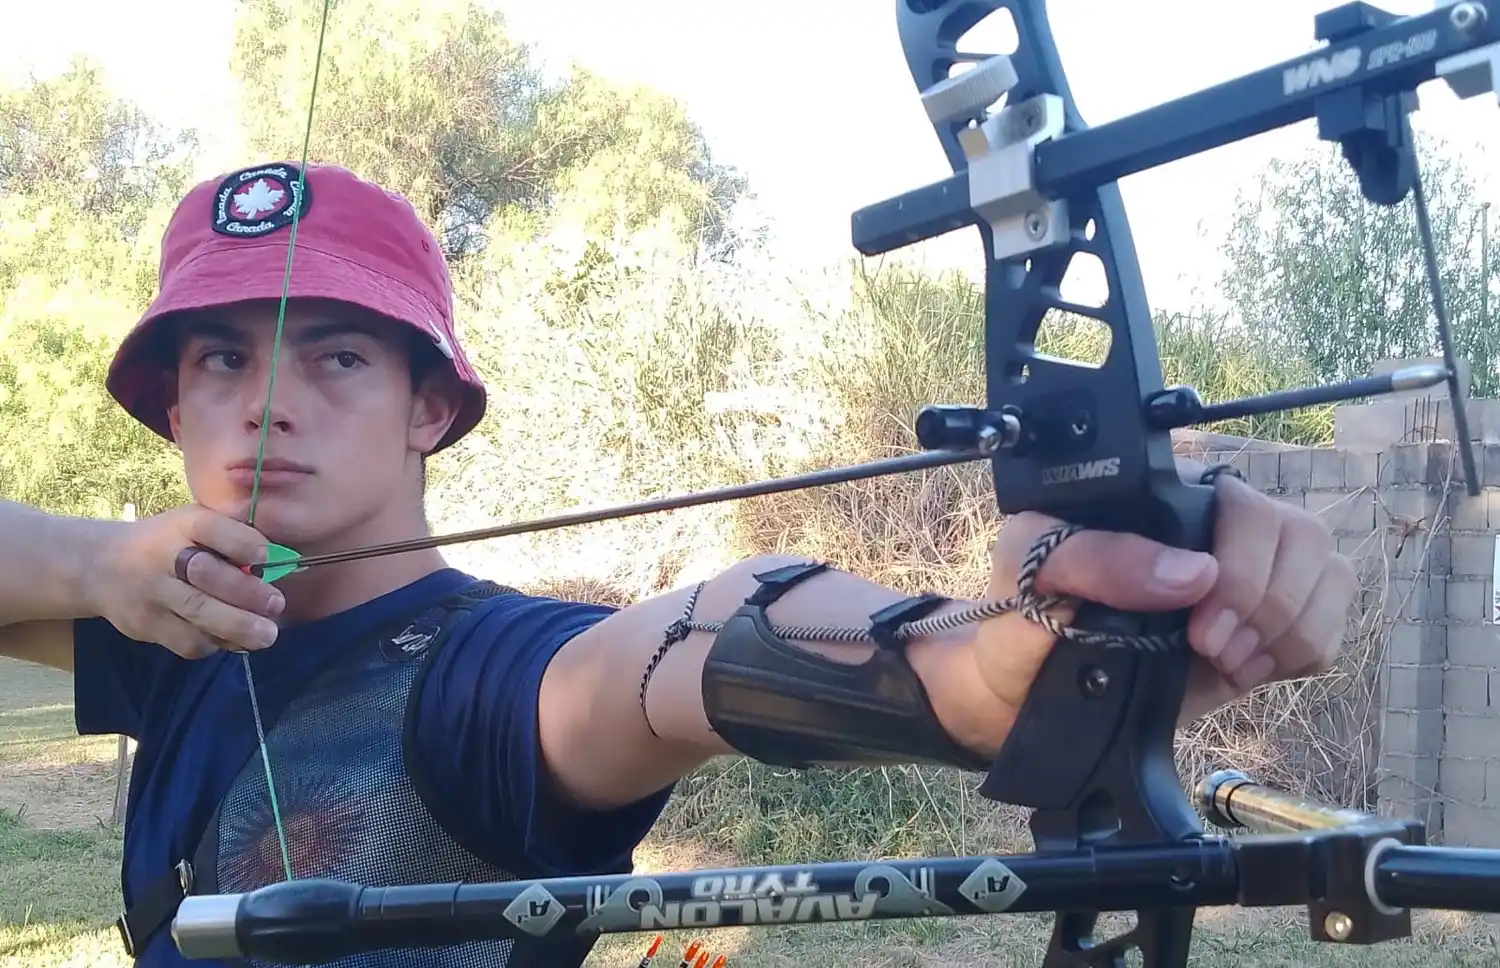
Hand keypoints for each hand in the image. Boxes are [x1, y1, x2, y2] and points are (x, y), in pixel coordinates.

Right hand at [90, 506, 283, 657]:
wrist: (99, 566)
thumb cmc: (167, 543)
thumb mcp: (192, 525)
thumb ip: (229, 537)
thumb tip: (278, 561)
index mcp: (181, 523)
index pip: (211, 528)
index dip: (242, 542)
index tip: (268, 555)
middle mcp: (162, 556)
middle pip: (206, 576)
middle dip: (247, 594)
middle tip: (277, 605)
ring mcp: (151, 593)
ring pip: (197, 614)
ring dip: (238, 628)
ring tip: (266, 635)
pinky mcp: (145, 625)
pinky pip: (186, 641)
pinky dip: (215, 644)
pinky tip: (235, 641)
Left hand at [968, 468, 1356, 746]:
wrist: (1022, 694)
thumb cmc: (1019, 618)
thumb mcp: (1029, 574)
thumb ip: (1096, 559)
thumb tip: (1193, 573)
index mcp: (1160, 498)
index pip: (1243, 501)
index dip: (1240, 565)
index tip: (1200, 623)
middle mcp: (1214, 527)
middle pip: (1302, 537)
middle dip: (1268, 605)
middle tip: (1212, 649)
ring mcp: (1248, 573)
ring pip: (1329, 575)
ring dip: (1287, 632)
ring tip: (1225, 662)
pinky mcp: (1265, 622)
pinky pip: (1331, 624)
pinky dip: (1299, 654)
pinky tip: (1246, 669)